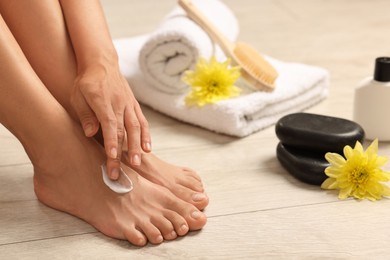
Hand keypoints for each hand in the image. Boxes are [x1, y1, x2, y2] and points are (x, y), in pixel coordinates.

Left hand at [70, 63, 150, 179]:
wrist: (102, 63)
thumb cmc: (87, 82)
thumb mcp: (78, 95)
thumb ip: (85, 114)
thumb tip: (91, 133)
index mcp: (103, 100)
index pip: (109, 124)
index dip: (111, 142)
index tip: (111, 157)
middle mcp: (119, 103)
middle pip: (123, 131)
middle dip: (122, 152)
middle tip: (121, 170)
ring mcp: (129, 104)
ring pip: (136, 127)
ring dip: (137, 146)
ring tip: (137, 163)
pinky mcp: (134, 105)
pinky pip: (142, 122)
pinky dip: (146, 135)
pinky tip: (147, 148)